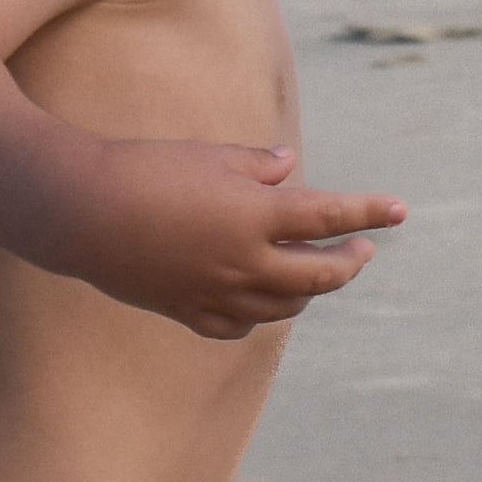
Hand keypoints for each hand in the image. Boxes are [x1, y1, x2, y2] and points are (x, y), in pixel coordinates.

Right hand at [64, 142, 402, 340]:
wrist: (81, 212)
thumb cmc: (146, 170)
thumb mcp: (211, 157)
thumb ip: (258, 166)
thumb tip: (291, 168)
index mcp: (257, 216)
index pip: (331, 216)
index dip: (369, 211)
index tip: (400, 209)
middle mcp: (246, 263)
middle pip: (320, 275)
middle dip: (349, 262)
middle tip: (364, 249)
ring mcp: (218, 293)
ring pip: (285, 305)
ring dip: (310, 289)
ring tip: (319, 272)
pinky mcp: (189, 311)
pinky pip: (242, 324)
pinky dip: (262, 312)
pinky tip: (265, 299)